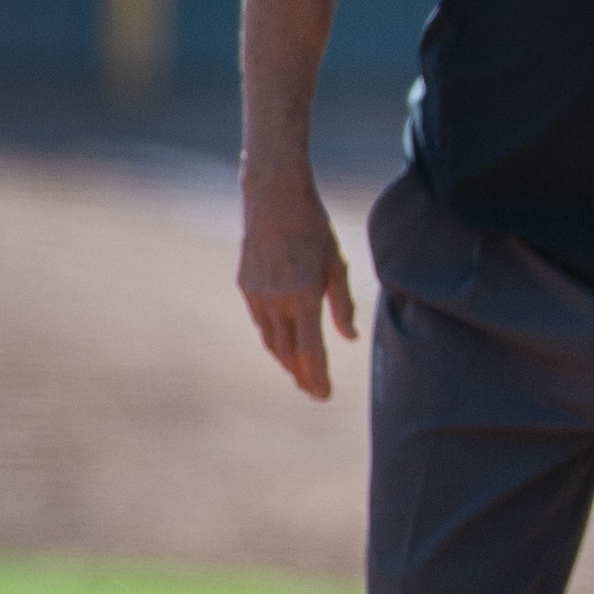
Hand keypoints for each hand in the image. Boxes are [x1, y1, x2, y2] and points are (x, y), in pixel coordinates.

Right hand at [238, 179, 356, 398]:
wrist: (272, 197)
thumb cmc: (313, 227)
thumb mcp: (338, 263)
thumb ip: (343, 304)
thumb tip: (349, 337)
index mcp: (303, 295)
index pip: (311, 349)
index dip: (318, 376)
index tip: (324, 396)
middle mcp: (276, 299)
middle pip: (288, 352)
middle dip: (301, 376)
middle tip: (314, 392)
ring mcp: (256, 293)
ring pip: (270, 340)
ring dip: (285, 360)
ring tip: (300, 375)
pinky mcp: (245, 285)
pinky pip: (260, 321)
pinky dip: (273, 338)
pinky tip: (284, 344)